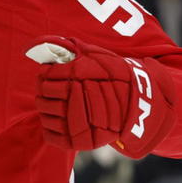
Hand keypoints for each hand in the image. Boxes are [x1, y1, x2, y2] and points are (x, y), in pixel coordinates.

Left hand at [31, 36, 174, 156]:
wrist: (138, 104)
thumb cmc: (118, 77)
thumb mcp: (98, 57)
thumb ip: (76, 50)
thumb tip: (52, 42)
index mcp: (78, 75)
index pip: (47, 75)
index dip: (44, 73)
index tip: (46, 73)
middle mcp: (75, 98)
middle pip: (43, 95)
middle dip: (43, 91)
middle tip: (47, 89)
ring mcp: (76, 121)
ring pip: (45, 115)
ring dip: (45, 109)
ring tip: (51, 104)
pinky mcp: (77, 140)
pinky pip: (51, 135)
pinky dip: (49, 127)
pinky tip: (55, 119)